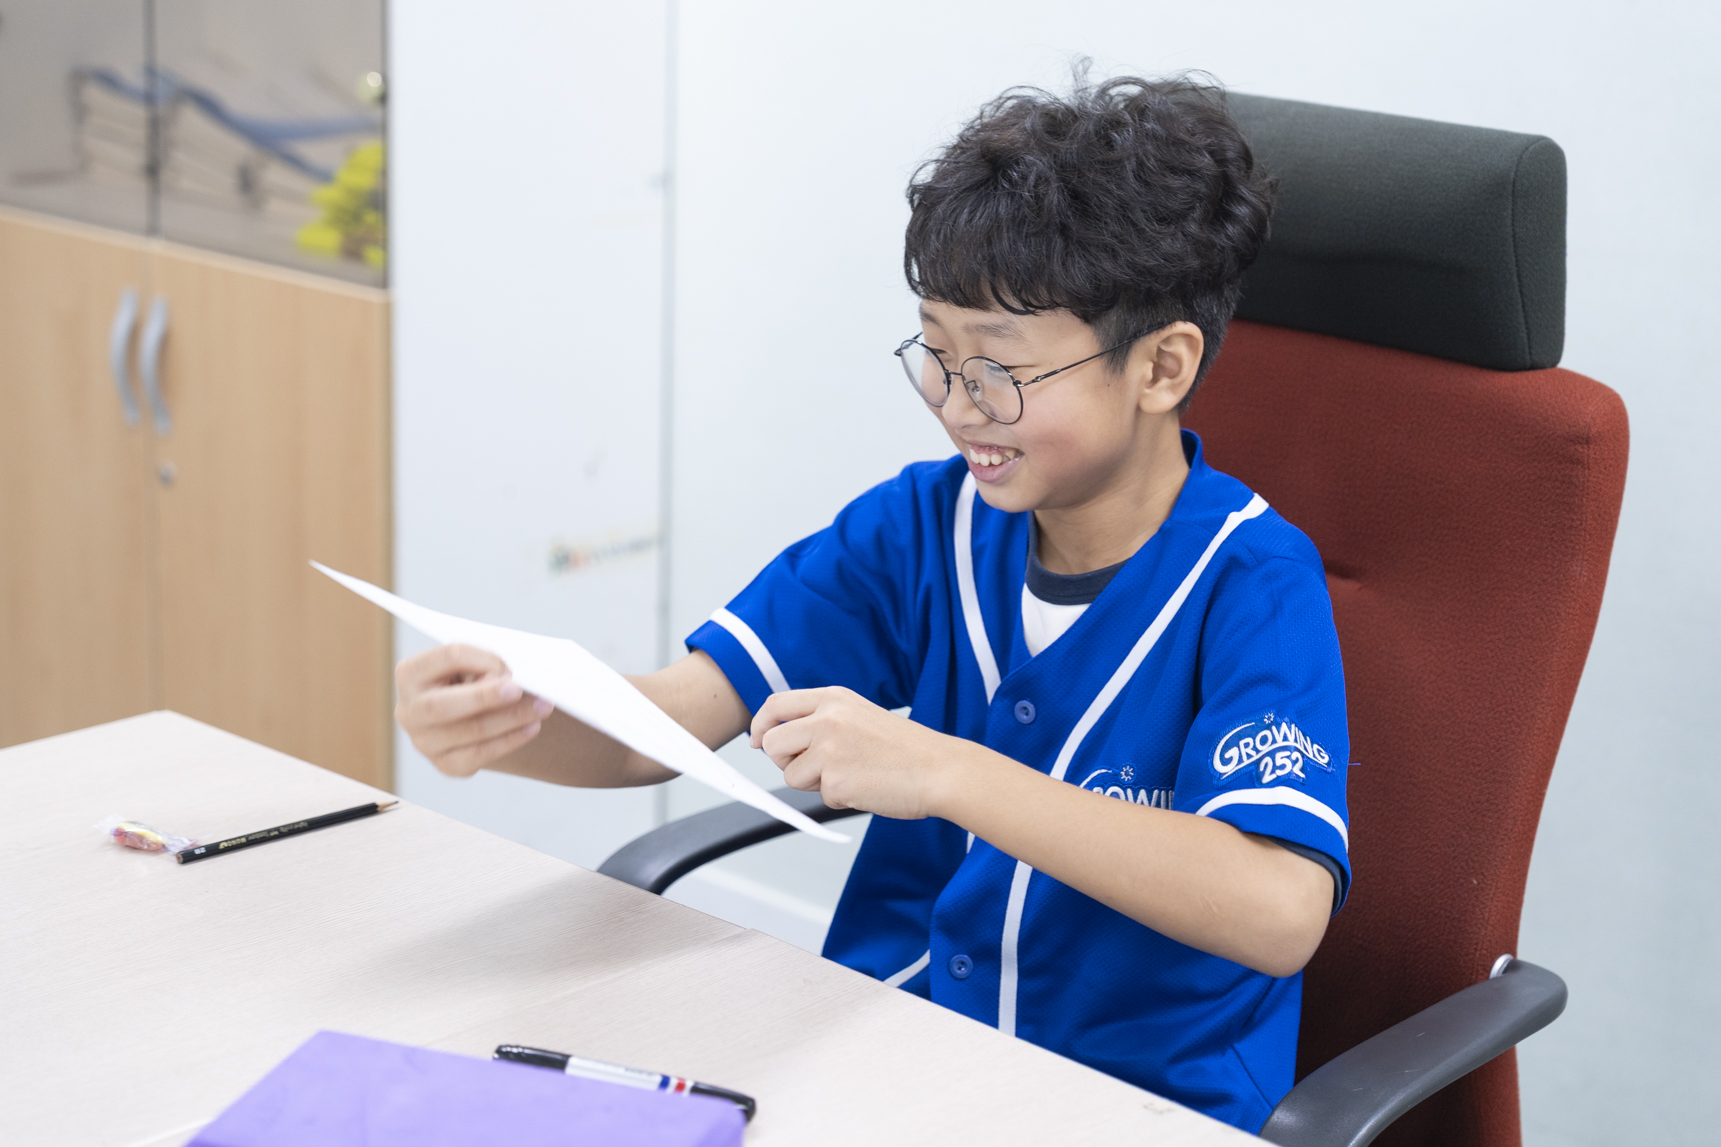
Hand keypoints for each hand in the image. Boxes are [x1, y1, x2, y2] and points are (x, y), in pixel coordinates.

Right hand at [395, 644, 553, 776]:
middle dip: (485, 697)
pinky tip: (531, 728)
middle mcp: (408, 711)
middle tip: (519, 690)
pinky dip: (510, 740)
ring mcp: (424, 742)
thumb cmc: (470, 679)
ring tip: (541, 708)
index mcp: (410, 674)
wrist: (468, 713)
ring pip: (468, 732)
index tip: (509, 667)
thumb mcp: (471, 664)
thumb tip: (509, 681)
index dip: (483, 660)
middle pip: (442, 705)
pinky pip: (480, 755)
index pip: (447, 658)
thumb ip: (485, 666)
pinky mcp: (446, 764)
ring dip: (511, 718)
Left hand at [749, 687, 968, 819]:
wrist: (938, 769)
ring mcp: (830, 750)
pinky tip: (864, 786)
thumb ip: (822, 719)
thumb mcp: (859, 715)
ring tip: (851, 774)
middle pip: (772, 742)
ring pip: (791, 775)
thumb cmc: (904, 748)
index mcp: (834, 698)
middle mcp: (827, 719)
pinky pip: (819, 796)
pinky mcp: (836, 781)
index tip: (758, 740)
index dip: (761, 724)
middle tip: (812, 768)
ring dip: (814, 783)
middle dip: (784, 760)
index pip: (777, 704)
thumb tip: (779, 736)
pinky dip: (838, 798)